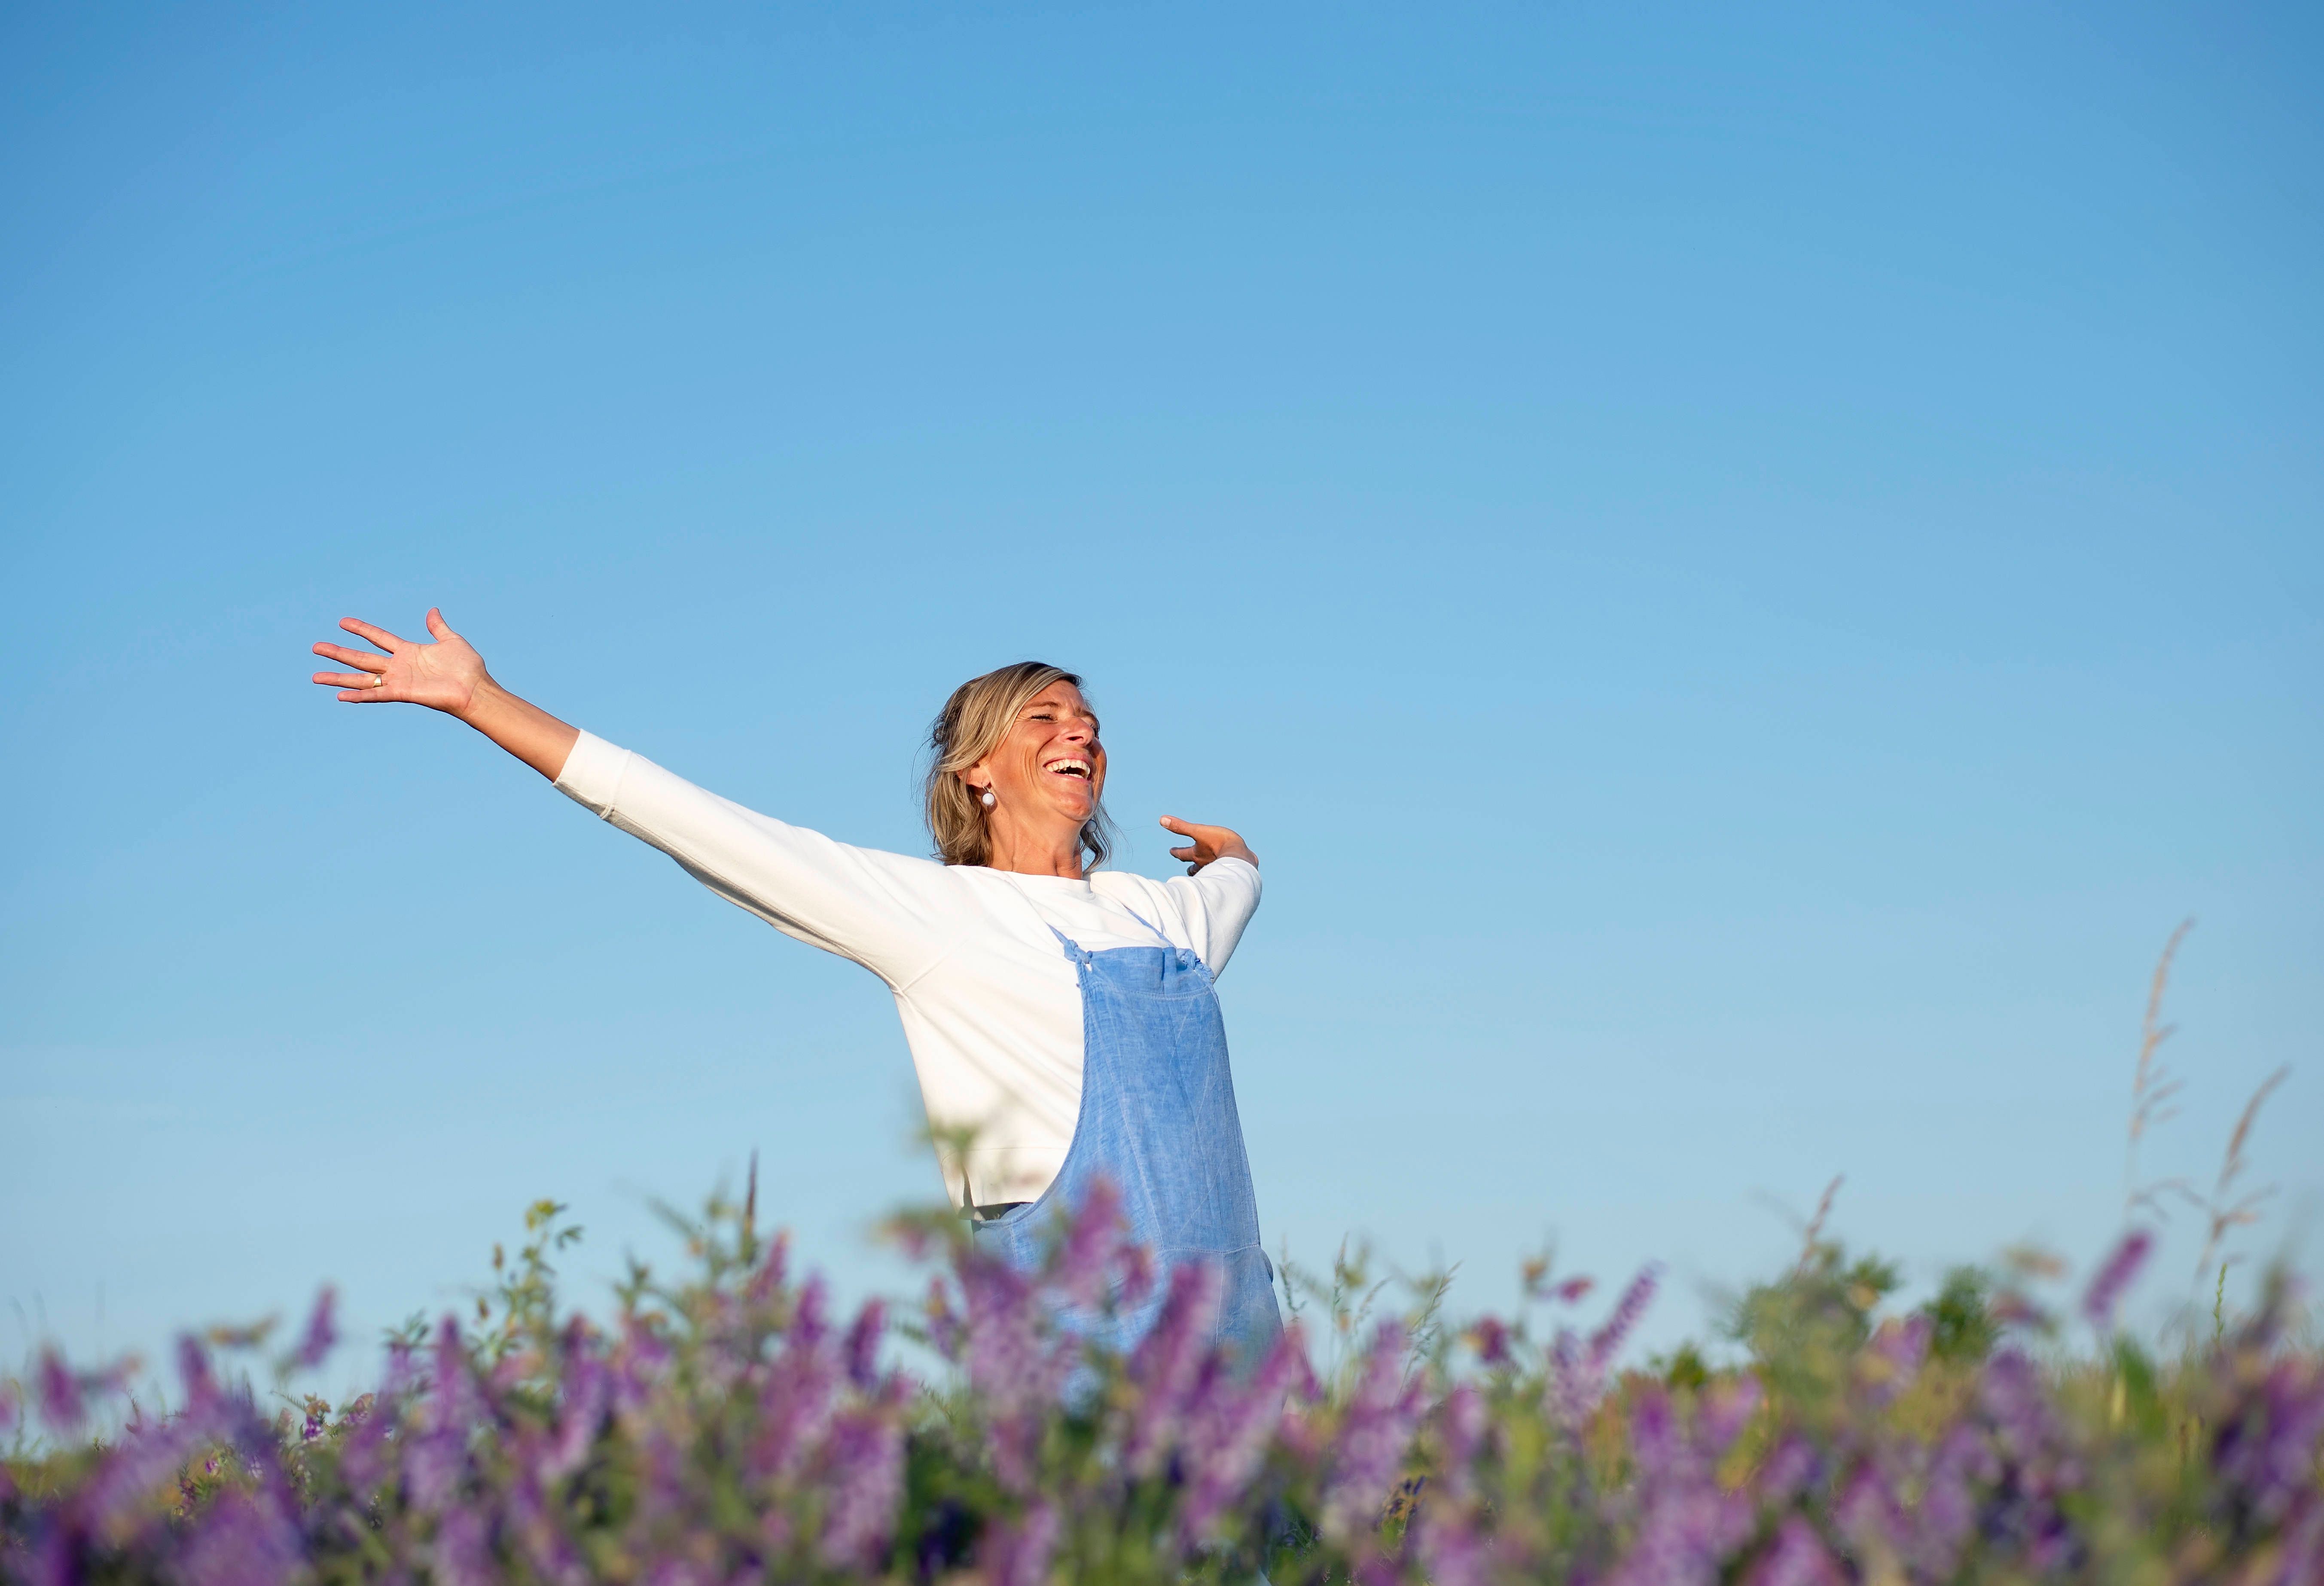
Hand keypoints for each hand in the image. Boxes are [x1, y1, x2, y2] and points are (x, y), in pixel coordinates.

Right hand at [311, 609, 487, 714]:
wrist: (475, 689)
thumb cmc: (467, 668)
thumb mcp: (451, 640)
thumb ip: (438, 627)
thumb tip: (432, 611)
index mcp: (408, 652)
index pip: (378, 637)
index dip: (361, 629)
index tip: (342, 622)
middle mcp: (399, 667)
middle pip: (362, 658)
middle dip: (338, 653)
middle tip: (316, 647)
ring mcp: (398, 681)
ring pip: (362, 678)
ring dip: (338, 677)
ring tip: (315, 676)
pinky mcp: (403, 693)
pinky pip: (376, 695)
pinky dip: (359, 696)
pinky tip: (340, 695)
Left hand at [1160, 816, 1255, 874]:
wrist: (1239, 856)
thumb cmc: (1219, 842)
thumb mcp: (1198, 831)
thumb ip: (1180, 827)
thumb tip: (1162, 820)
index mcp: (1196, 854)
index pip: (1182, 854)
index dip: (1176, 852)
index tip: (1171, 851)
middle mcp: (1204, 863)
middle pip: (1193, 869)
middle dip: (1189, 868)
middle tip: (1187, 868)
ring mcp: (1215, 868)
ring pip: (1206, 872)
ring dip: (1202, 872)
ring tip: (1203, 872)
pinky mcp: (1229, 869)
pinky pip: (1221, 871)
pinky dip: (1218, 871)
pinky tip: (1224, 869)